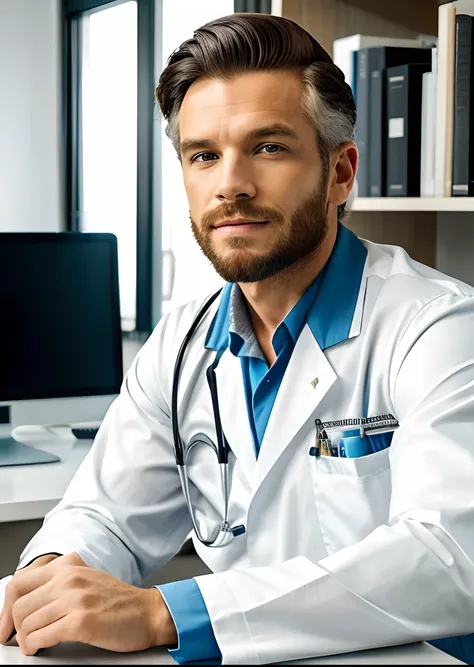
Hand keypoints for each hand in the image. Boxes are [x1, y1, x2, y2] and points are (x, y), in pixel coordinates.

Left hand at [0, 552, 176, 655]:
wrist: (148, 613)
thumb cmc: (119, 602)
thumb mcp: (86, 580)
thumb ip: (60, 584)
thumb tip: (27, 602)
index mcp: (68, 567)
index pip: (20, 582)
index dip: (6, 607)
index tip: (6, 623)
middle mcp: (69, 579)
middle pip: (20, 606)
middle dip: (15, 627)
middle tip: (20, 638)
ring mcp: (75, 599)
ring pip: (28, 623)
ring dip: (26, 640)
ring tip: (33, 645)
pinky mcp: (81, 622)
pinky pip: (42, 636)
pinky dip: (36, 646)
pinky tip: (41, 647)